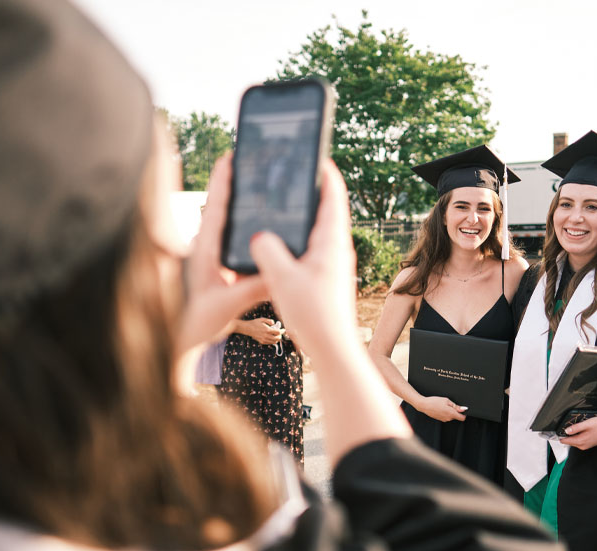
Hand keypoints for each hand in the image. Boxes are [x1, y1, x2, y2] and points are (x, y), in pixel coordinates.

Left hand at [178, 154, 266, 351]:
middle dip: (232, 182)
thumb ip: (252, 290)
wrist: (179, 342)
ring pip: (225, 223)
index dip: (223, 181)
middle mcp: (206, 250)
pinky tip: (258, 226)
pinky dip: (243, 227)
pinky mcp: (217, 268)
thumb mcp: (227, 306)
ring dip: (238, 203)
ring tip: (256, 184)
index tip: (231, 156)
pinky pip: (232, 240)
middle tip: (248, 159)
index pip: (215, 208)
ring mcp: (211, 258)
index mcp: (204, 252)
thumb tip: (280, 273)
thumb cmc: (195, 323)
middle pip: (220, 207)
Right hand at [241, 317, 281, 344]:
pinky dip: (273, 340)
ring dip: (277, 338)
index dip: (282, 331)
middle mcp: (266, 336)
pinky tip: (272, 336)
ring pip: (275, 342)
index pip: (278, 332)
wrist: (247, 328)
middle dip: (280, 335)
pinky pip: (270, 343)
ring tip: (276, 334)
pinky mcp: (262, 342)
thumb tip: (274, 323)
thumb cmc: (255, 323)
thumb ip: (270, 321)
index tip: (283, 329)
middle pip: (278, 338)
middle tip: (280, 332)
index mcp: (267, 330)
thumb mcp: (262, 319)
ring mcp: (264, 340)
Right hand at [248, 159, 359, 364]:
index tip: (315, 155)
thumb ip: (267, 251)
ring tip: (287, 203)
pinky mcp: (326, 278)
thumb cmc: (314, 314)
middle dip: (313, 190)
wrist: (332, 349)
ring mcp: (333, 264)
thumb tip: (259, 235)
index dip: (325, 172)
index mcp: (331, 241)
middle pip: (327, 209)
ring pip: (319, 229)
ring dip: (306, 214)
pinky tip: (282, 243)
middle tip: (295, 173)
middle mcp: (336, 249)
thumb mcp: (282, 278)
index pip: (333, 195)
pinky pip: (312, 248)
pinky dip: (300, 237)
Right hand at [416, 396, 466, 421]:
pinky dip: (445, 412)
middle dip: (455, 411)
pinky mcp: (440, 419)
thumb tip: (463, 409)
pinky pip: (446, 416)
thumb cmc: (434, 401)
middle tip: (449, 404)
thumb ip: (456, 406)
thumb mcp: (447, 401)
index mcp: (451, 413)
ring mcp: (443, 419)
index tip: (462, 409)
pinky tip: (440, 408)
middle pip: (456, 416)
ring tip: (443, 405)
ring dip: (450, 411)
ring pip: (451, 416)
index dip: (464, 414)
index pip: (462, 418)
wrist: (424, 405)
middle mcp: (448, 418)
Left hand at [560, 416, 596, 449]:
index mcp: (581, 441)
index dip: (560, 436)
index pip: (565, 441)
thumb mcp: (587, 424)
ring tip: (572, 428)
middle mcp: (583, 445)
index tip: (555, 432)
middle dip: (566, 435)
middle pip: (570, 441)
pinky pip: (580, 441)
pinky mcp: (590, 443)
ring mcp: (587, 445)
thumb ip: (576, 428)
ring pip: (575, 441)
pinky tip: (580, 430)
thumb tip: (566, 431)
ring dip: (572, 436)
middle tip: (564, 427)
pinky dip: (578, 436)